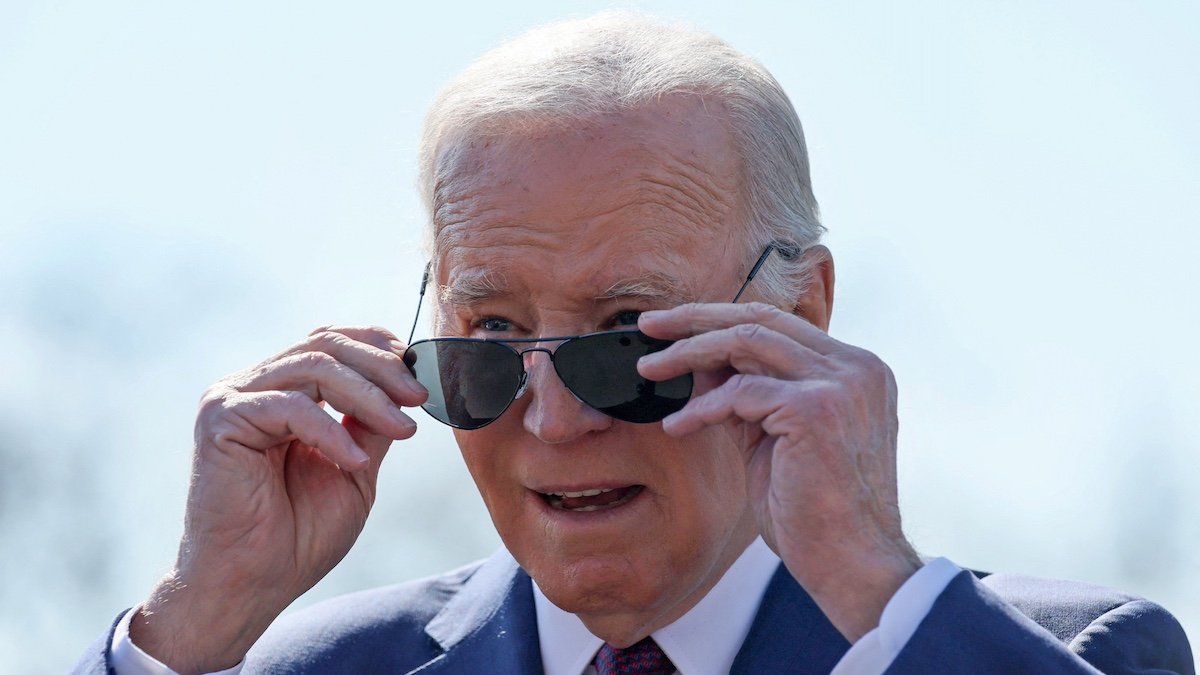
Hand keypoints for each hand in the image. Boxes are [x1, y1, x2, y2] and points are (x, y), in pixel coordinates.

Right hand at [130, 326, 426, 672]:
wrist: (252, 584)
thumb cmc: (298, 536)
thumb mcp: (354, 468)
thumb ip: (371, 423)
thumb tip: (408, 385)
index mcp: (282, 391)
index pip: (331, 342)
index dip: (378, 348)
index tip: (421, 375)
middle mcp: (254, 386)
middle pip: (326, 344)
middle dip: (382, 368)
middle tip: (419, 399)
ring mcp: (233, 397)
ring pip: (314, 366)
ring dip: (368, 395)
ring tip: (402, 429)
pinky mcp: (221, 419)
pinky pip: (290, 406)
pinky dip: (332, 430)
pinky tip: (355, 460)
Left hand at [637, 303, 920, 641]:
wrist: (851, 565)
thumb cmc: (814, 514)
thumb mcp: (776, 440)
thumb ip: (748, 398)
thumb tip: (699, 366)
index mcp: (855, 370)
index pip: (778, 324)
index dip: (720, 319)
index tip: (672, 326)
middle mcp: (856, 367)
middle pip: (761, 319)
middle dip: (696, 319)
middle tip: (648, 326)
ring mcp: (840, 384)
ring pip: (747, 343)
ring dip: (689, 354)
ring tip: (650, 370)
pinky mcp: (816, 409)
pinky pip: (741, 392)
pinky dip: (702, 407)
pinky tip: (678, 426)